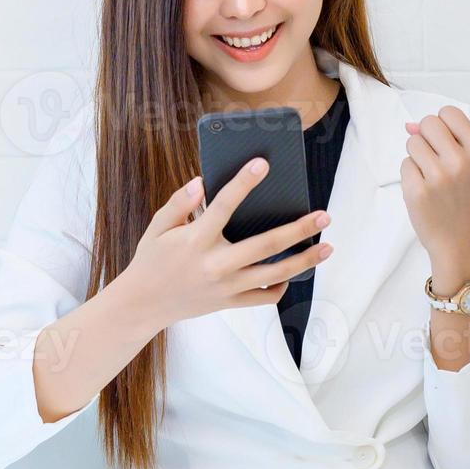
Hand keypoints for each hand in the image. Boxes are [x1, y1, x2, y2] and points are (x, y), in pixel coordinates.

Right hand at [112, 160, 333, 332]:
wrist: (142, 305)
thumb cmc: (150, 260)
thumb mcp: (157, 227)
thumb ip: (180, 203)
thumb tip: (203, 182)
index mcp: (195, 240)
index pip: (224, 206)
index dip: (243, 182)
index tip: (262, 164)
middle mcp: (215, 264)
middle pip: (266, 245)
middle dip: (299, 229)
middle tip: (323, 215)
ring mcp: (225, 287)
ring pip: (274, 274)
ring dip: (304, 260)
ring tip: (327, 247)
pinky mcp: (229, 303)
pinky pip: (264, 298)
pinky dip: (281, 287)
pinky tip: (291, 274)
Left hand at [401, 105, 469, 261]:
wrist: (459, 239)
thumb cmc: (461, 198)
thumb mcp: (467, 164)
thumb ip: (444, 139)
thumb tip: (409, 125)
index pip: (449, 112)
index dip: (441, 125)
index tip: (446, 144)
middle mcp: (461, 160)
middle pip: (428, 123)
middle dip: (425, 137)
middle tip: (436, 161)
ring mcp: (439, 176)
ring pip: (412, 142)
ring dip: (416, 157)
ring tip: (431, 177)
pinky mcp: (419, 190)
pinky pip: (404, 164)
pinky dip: (410, 175)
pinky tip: (424, 190)